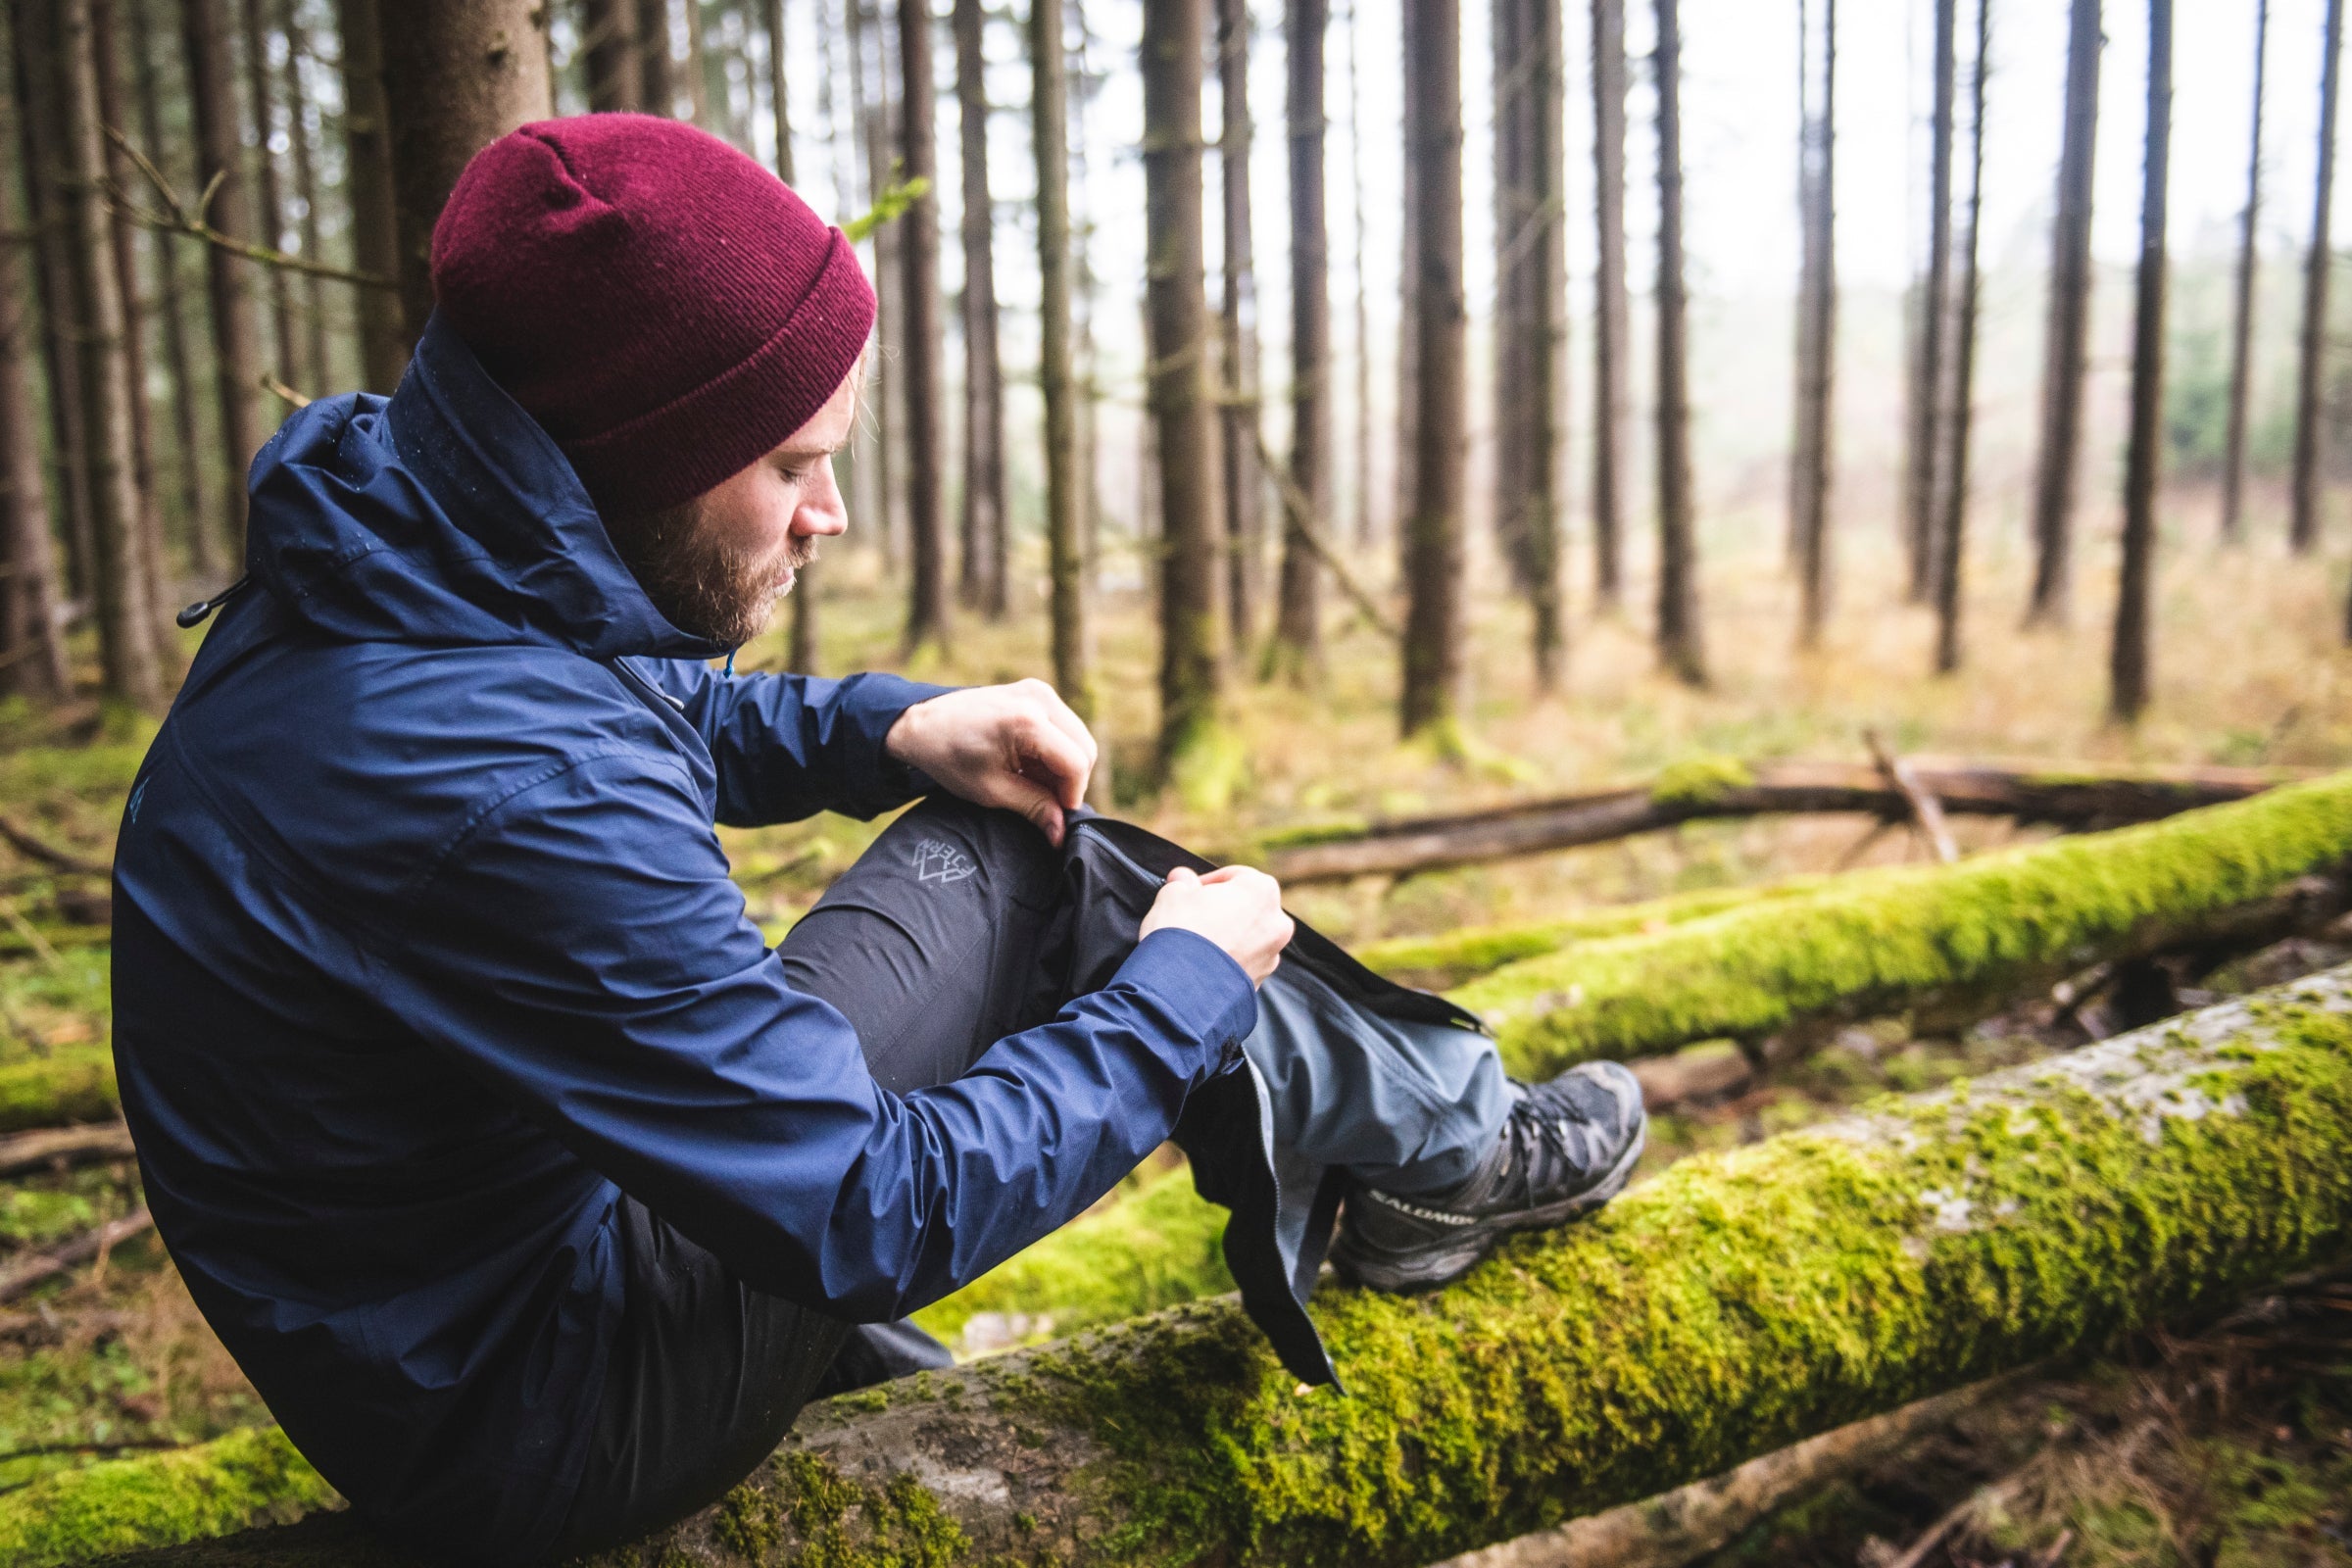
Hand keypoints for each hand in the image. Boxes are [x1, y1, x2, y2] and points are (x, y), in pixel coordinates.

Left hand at [884, 681, 1097, 845]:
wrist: (921, 724)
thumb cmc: (949, 757)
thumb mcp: (991, 790)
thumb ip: (1034, 808)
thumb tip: (1061, 834)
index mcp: (1027, 721)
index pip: (1075, 763)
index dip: (1071, 795)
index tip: (1056, 815)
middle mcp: (1039, 699)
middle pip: (1085, 748)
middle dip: (1071, 781)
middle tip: (1045, 802)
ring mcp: (1039, 691)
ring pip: (1078, 738)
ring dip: (1064, 766)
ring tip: (1032, 782)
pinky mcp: (1036, 692)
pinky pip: (1064, 727)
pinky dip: (1055, 750)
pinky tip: (1030, 765)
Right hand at [1138, 866, 1293, 986]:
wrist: (1181, 989)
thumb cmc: (1180, 932)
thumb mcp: (1173, 894)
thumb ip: (1182, 882)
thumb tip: (1182, 880)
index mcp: (1262, 890)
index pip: (1235, 876)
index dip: (1208, 882)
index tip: (1189, 891)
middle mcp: (1276, 922)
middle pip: (1246, 907)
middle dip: (1222, 910)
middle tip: (1193, 916)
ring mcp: (1271, 955)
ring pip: (1248, 937)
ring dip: (1227, 937)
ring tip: (1196, 944)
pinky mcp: (1260, 982)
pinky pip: (1243, 964)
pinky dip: (1227, 961)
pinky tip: (1202, 964)